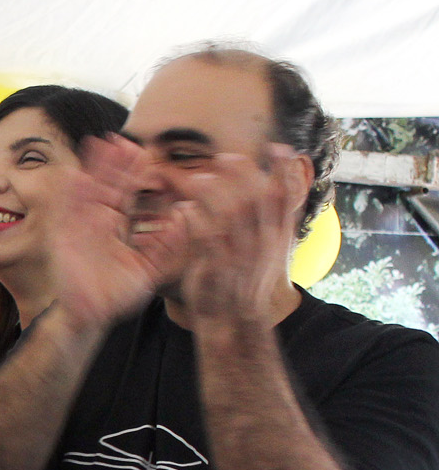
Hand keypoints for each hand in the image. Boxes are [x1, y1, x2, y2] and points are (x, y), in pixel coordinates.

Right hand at [46, 135, 164, 328]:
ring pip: (88, 192)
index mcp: (119, 227)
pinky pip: (66, 211)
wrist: (92, 315)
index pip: (129, 194)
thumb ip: (168, 244)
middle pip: (107, 186)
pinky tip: (74, 174)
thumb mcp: (150, 268)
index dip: (135, 173)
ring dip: (92, 170)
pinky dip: (69, 193)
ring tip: (98, 144)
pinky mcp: (63, 237)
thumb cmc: (118, 295)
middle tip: (122, 139)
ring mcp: (80, 228)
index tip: (145, 152)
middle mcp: (99, 223)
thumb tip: (186, 217)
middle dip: (114, 163)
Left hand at [176, 146, 308, 329]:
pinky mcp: (216, 269)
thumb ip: (272, 221)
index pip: (287, 198)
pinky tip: (183, 208)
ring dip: (215, 193)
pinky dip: (194, 220)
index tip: (278, 148)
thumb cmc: (246, 281)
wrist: (235, 322)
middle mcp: (263, 245)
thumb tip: (280, 187)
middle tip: (226, 156)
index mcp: (278, 238)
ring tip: (199, 178)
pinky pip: (205, 239)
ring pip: (231, 216)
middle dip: (243, 174)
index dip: (285, 172)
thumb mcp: (268, 251)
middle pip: (258, 200)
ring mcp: (240, 257)